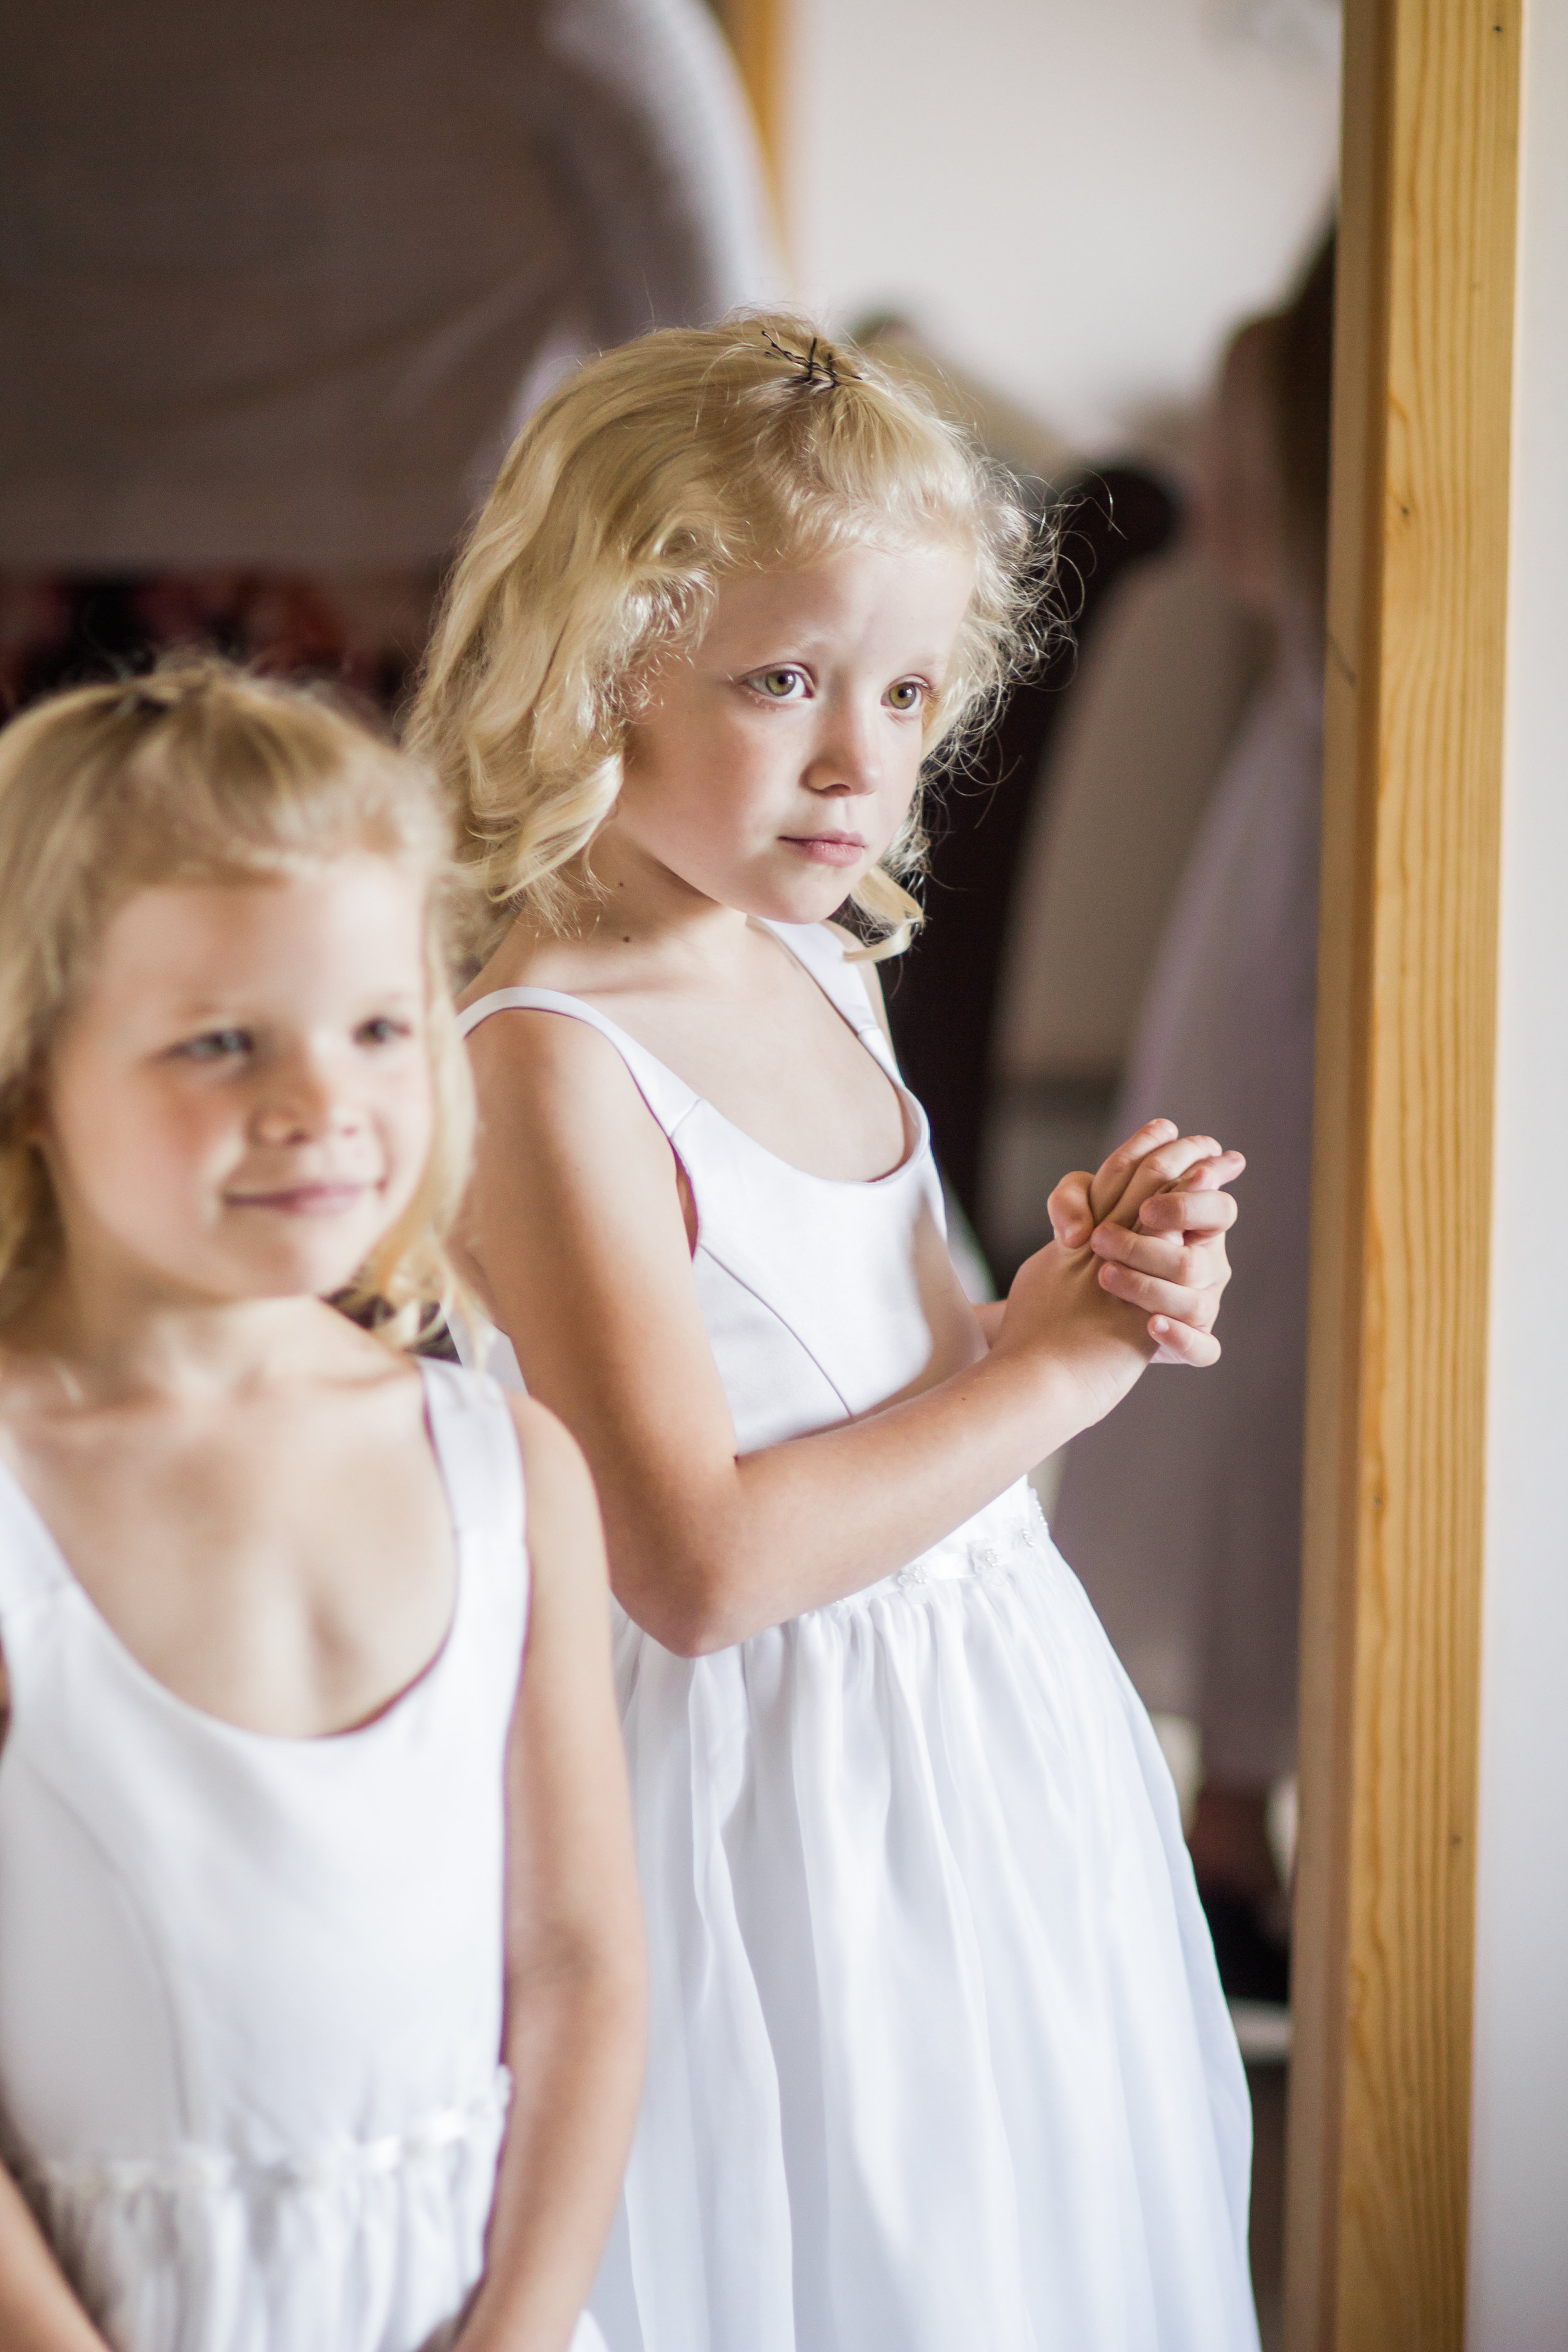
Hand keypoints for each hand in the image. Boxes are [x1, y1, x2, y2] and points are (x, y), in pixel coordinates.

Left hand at [1047, 1119, 1242, 1367]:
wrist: (1074, 1307)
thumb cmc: (1091, 1245)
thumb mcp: (1080, 1212)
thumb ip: (1073, 1197)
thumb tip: (1079, 1225)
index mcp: (1195, 1227)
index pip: (1219, 1209)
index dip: (1188, 1208)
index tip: (1144, 1210)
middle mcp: (1206, 1266)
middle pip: (1194, 1261)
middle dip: (1146, 1250)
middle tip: (1100, 1240)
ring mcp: (1202, 1305)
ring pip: (1195, 1304)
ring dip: (1148, 1290)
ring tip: (1105, 1276)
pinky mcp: (1194, 1341)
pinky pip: (1203, 1348)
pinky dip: (1181, 1338)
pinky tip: (1152, 1325)